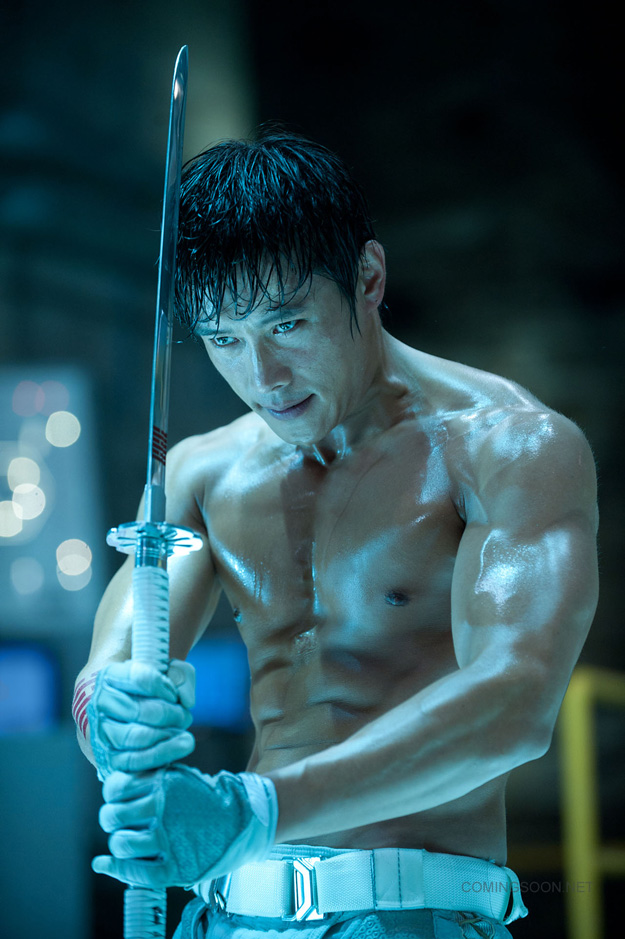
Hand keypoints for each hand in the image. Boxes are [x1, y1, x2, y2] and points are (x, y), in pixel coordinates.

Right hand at [87, 660, 195, 778]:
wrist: (126, 714)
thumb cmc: (151, 689)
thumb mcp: (169, 671)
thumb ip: (181, 676)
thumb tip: (186, 700)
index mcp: (111, 675)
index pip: (141, 678)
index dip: (165, 687)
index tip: (174, 694)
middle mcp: (100, 703)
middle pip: (140, 710)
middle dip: (171, 714)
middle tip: (184, 716)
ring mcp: (101, 732)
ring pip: (138, 737)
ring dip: (168, 736)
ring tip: (183, 734)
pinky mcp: (107, 759)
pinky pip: (135, 761)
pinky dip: (161, 756)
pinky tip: (176, 749)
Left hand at [92, 766, 277, 887]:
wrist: (244, 819)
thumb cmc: (206, 798)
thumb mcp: (180, 776)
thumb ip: (151, 779)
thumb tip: (115, 785)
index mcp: (164, 784)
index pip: (117, 787)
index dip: (112, 792)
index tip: (118, 796)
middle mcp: (163, 810)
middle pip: (112, 816)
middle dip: (111, 819)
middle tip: (119, 821)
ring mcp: (169, 840)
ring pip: (121, 843)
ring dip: (118, 842)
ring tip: (125, 840)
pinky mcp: (176, 866)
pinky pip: (138, 872)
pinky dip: (117, 868)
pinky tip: (104, 863)